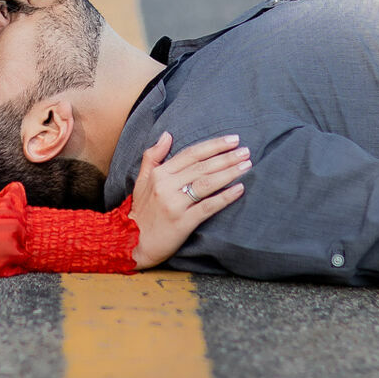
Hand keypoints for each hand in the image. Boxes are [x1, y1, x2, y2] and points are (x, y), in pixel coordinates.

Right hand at [126, 132, 249, 268]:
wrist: (131, 243)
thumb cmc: (141, 211)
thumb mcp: (141, 180)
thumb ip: (152, 156)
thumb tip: (167, 134)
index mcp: (159, 174)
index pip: (191, 154)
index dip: (213, 145)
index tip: (232, 139)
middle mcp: (166, 186)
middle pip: (202, 167)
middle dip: (227, 157)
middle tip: (246, 151)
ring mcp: (174, 204)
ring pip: (206, 184)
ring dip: (229, 173)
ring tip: (247, 165)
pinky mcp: (182, 222)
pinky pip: (207, 207)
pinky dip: (225, 197)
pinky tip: (239, 189)